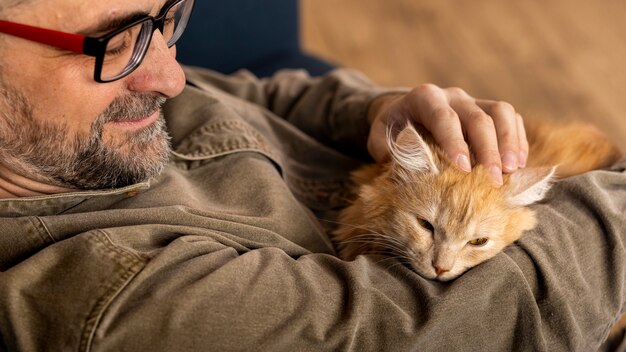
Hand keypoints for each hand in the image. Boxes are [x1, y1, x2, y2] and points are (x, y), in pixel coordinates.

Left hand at [367, 84, 528, 184]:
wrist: (404, 114)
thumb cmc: (393, 130)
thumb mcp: (379, 137)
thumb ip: (385, 149)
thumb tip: (403, 166)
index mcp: (424, 98)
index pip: (443, 118)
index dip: (454, 141)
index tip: (463, 168)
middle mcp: (452, 96)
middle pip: (478, 117)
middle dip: (488, 149)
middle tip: (493, 179)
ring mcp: (473, 101)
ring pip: (501, 112)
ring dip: (509, 142)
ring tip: (511, 170)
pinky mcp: (488, 110)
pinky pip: (511, 119)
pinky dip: (517, 141)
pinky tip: (517, 166)